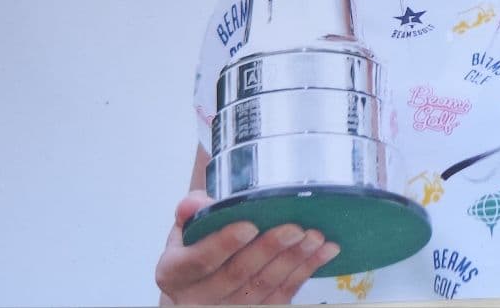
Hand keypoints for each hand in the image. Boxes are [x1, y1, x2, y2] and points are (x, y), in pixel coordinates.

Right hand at [155, 191, 339, 304]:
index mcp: (175, 273)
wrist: (201, 282)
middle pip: (237, 274)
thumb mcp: (187, 226)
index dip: (224, 244)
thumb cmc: (197, 246)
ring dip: (294, 260)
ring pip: (264, 287)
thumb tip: (195, 202)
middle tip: (294, 228)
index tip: (249, 225)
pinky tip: (324, 251)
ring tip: (315, 236)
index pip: (199, 260)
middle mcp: (198, 298)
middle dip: (269, 249)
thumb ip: (192, 210)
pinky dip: (306, 270)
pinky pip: (283, 295)